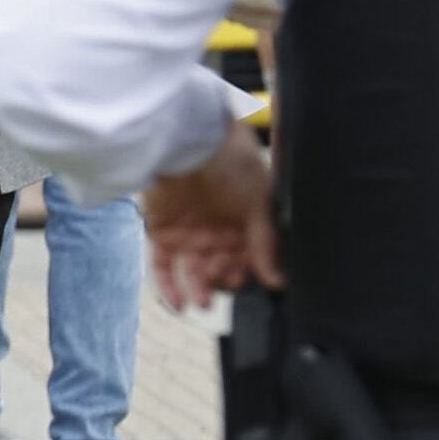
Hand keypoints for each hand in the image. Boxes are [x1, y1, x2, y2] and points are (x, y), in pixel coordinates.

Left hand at [144, 128, 281, 311]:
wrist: (188, 135)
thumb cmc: (230, 158)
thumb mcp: (259, 199)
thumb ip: (265, 242)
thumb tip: (277, 279)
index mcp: (246, 221)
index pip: (249, 258)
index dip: (247, 270)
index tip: (246, 276)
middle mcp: (219, 229)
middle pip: (222, 267)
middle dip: (223, 278)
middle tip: (223, 278)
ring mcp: (190, 232)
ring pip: (194, 272)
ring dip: (199, 289)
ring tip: (202, 300)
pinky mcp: (161, 231)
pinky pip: (164, 267)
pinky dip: (170, 287)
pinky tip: (180, 304)